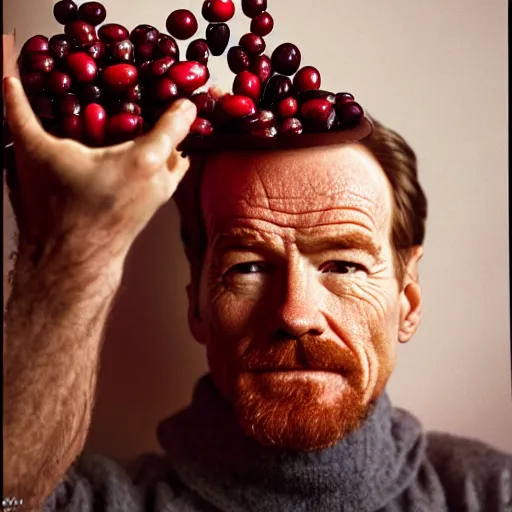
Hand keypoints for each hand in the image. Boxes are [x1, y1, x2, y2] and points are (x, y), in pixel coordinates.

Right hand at [3, 76, 196, 266]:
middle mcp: (161, 177)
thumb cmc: (59, 211)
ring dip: (168, 139)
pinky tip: (139, 149)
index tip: (172, 83)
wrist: (71, 258)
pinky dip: (162, 157)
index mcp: (143, 160)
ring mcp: (163, 193)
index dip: (179, 98)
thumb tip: (7, 78)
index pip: (181, 119)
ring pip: (178, 155)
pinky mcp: (158, 204)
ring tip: (145, 122)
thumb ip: (20, 111)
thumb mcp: (37, 154)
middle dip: (170, 115)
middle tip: (153, 98)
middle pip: (181, 135)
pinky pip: (170, 171)